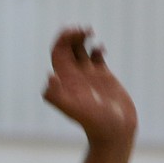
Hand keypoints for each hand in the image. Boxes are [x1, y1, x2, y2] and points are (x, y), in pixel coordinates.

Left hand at [43, 27, 136, 143]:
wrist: (114, 133)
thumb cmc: (95, 123)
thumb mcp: (75, 109)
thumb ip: (58, 96)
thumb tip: (49, 77)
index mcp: (65, 80)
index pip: (58, 53)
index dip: (62, 39)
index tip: (74, 32)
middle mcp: (75, 76)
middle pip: (68, 48)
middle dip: (73, 35)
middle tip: (85, 29)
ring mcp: (89, 76)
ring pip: (81, 50)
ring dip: (83, 38)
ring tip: (90, 31)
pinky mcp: (104, 77)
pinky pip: (97, 57)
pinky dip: (97, 48)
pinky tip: (101, 48)